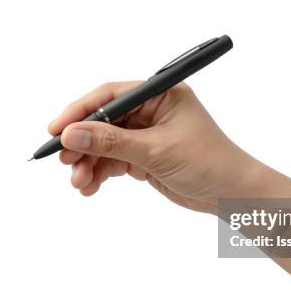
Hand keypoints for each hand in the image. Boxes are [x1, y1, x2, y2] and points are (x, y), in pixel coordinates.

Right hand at [48, 81, 287, 212]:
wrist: (233, 195)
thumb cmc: (209, 163)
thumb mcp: (156, 151)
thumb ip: (112, 143)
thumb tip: (72, 135)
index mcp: (160, 95)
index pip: (111, 95)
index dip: (80, 111)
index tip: (57, 130)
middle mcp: (151, 111)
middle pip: (104, 121)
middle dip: (83, 143)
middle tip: (64, 162)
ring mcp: (147, 134)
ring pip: (106, 144)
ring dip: (89, 163)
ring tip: (79, 183)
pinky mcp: (145, 156)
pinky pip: (114, 161)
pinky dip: (101, 173)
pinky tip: (91, 187)